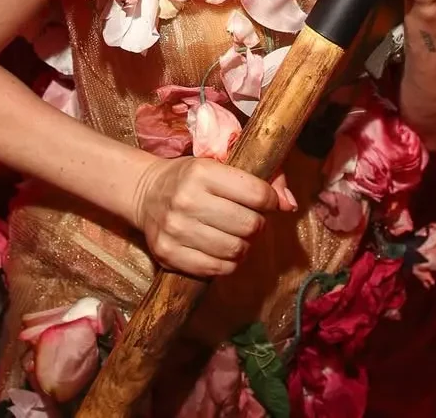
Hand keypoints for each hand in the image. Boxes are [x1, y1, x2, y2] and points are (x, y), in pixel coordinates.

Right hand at [131, 156, 281, 277]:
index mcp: (202, 172)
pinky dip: (228, 264)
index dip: (270, 200)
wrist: (145, 193)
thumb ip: (260, 180)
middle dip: (256, 225)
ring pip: (235, 250)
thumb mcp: (219, 166)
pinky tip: (223, 251)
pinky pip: (217, 270)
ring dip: (244, 246)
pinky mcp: (168, 254)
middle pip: (248, 225)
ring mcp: (175, 230)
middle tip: (249, 221)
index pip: (255, 193)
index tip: (267, 202)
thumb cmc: (190, 178)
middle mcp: (187, 200)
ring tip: (236, 236)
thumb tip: (289, 204)